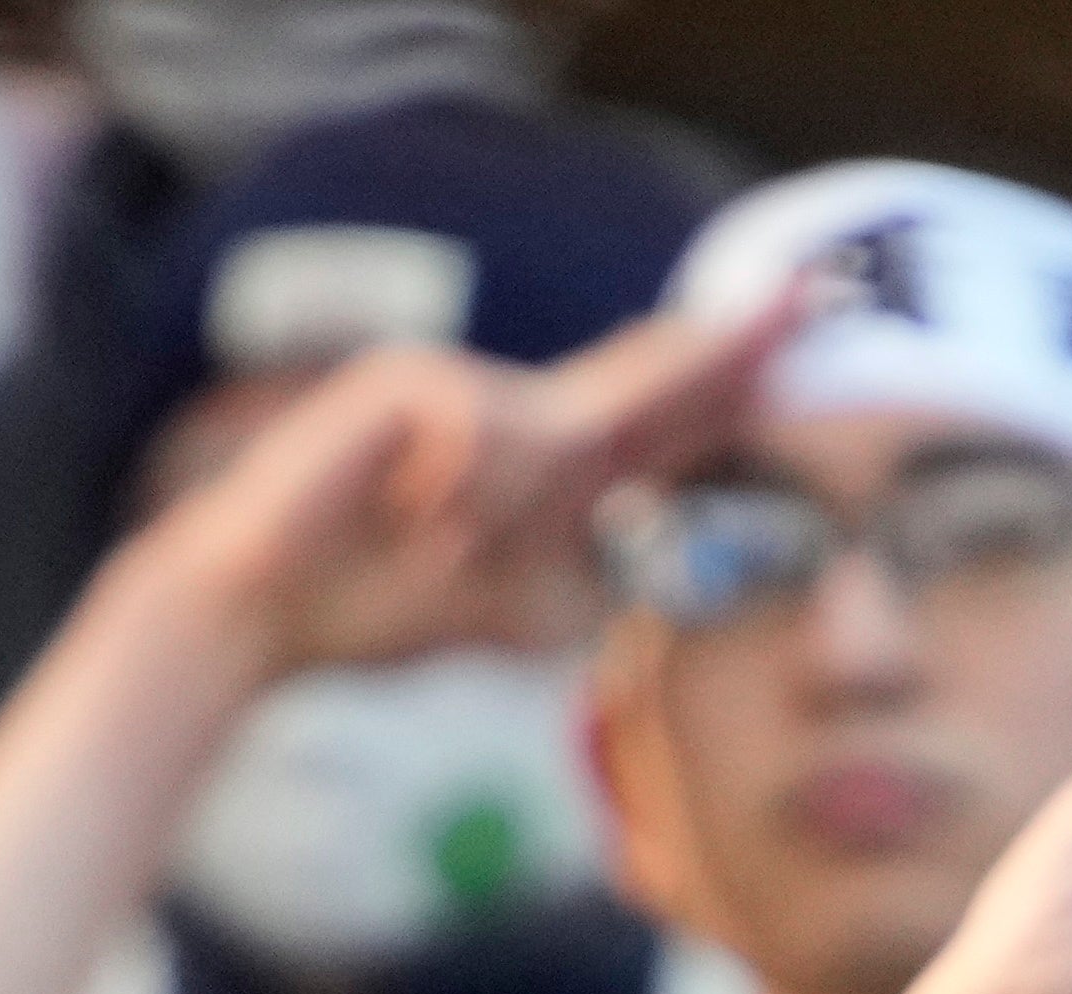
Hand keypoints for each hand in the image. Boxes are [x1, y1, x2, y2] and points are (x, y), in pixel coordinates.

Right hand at [137, 296, 795, 677]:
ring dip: (511, 520)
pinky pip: (484, 441)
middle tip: (805, 305)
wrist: (267, 611)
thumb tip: (659, 547)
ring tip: (437, 554)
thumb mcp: (521, 609)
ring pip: (552, 443)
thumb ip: (593, 573)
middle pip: (633, 379)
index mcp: (540, 466)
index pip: (652, 419)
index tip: (798, 351)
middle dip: (715, 350)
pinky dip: (462, 499)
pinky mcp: (401, 382)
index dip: (724, 384)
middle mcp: (507, 410)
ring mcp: (453, 386)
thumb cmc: (383, 608)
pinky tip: (408, 521)